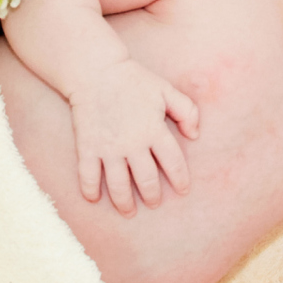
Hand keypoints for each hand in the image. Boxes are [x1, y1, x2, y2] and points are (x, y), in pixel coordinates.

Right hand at [68, 60, 200, 215]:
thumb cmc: (134, 79)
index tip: (183, 190)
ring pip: (119, 185)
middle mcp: (133, 143)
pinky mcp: (87, 147)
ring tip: (129, 210)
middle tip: (154, 203)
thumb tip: (194, 136)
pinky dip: (90, 190)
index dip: (180, 180)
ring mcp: (109, 148)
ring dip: (124, 203)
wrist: (96, 71)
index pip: (173, 163)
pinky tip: (94, 198)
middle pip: (147, 180)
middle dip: (152, 196)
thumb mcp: (166, 90)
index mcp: (154, 130)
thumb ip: (187, 111)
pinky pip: (88, 176)